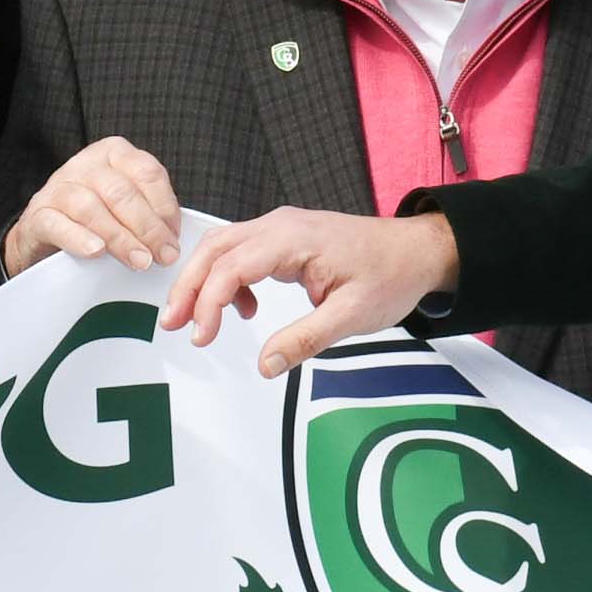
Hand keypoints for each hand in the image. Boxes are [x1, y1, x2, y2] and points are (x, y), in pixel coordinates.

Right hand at [2, 133, 184, 279]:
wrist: (47, 233)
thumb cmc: (97, 219)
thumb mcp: (127, 206)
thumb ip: (150, 214)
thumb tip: (173, 243)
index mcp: (115, 154)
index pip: (147, 172)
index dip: (165, 208)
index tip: (174, 239)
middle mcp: (85, 165)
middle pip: (121, 192)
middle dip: (147, 228)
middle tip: (162, 256)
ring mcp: (58, 187)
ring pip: (91, 208)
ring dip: (120, 238)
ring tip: (138, 261)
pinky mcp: (37, 214)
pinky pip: (58, 224)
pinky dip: (79, 239)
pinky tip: (96, 252)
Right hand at [164, 206, 462, 377]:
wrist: (418, 252)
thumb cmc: (390, 276)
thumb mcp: (352, 316)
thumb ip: (305, 339)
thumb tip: (266, 365)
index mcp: (294, 239)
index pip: (232, 267)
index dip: (208, 302)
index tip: (202, 336)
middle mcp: (279, 225)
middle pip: (214, 250)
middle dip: (188, 287)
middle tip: (173, 324)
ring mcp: (279, 227)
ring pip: (221, 247)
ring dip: (201, 281)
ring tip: (193, 319)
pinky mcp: (283, 236)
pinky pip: (239, 251)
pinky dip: (227, 278)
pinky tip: (243, 308)